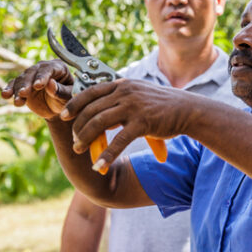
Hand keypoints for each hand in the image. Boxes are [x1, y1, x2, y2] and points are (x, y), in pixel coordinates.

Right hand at [1, 60, 73, 118]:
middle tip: (24, 93)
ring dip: (18, 90)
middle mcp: (43, 68)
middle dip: (27, 83)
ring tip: (18, 102)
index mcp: (59, 67)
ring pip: (22, 79)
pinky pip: (14, 84)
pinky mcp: (22, 83)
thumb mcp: (68, 97)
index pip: (49, 69)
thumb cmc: (67, 100)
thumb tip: (50, 84)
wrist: (56, 108)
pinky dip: (9, 89)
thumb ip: (60, 91)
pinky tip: (5, 95)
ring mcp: (32, 75)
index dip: (42, 76)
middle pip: (32, 72)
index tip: (38, 85)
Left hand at [60, 79, 191, 168]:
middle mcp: (125, 93)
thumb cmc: (162, 105)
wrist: (187, 110)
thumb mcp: (139, 93)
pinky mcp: (142, 122)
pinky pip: (118, 141)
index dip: (75, 104)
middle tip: (75, 141)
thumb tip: (102, 108)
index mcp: (122, 85)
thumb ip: (121, 97)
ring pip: (99, 123)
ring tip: (79, 150)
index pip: (90, 92)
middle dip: (78, 127)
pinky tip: (99, 166)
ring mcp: (133, 107)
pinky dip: (106, 155)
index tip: (64, 115)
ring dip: (85, 138)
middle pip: (91, 109)